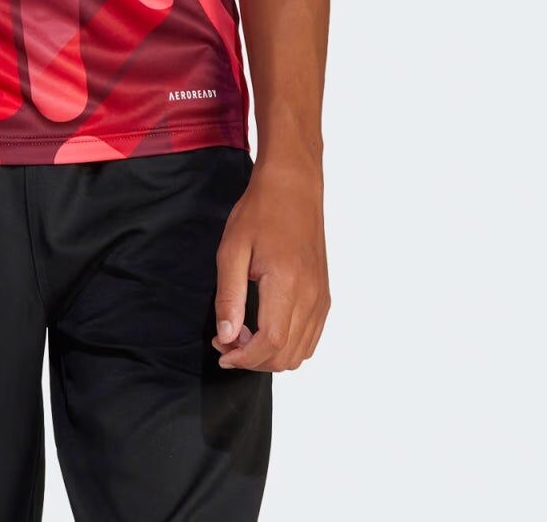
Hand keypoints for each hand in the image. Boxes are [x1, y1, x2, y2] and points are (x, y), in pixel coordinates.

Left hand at [212, 162, 329, 371]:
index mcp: (287, 283)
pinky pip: (310, 338)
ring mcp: (321, 298)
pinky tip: (265, 328)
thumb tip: (227, 336)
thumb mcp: (232, 249)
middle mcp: (311, 296)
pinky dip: (288, 345)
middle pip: (286, 355)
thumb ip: (229, 295)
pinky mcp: (324, 296)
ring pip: (300, 352)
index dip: (244, 357)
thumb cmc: (260, 212)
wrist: (293, 188)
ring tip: (243, 333)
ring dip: (270, 355)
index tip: (222, 351)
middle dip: (253, 359)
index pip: (271, 343)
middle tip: (227, 339)